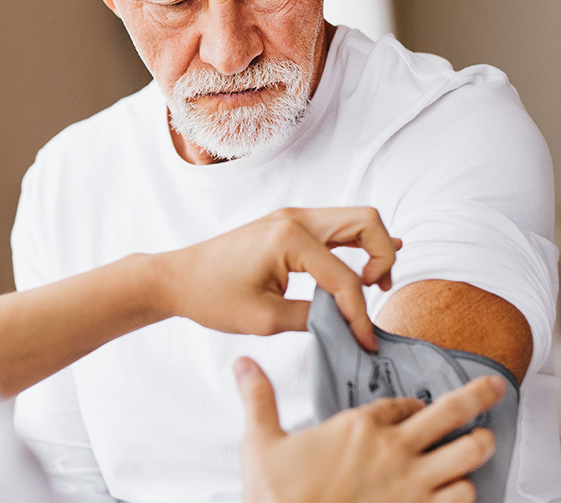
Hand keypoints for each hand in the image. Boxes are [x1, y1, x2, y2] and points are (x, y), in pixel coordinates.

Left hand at [154, 207, 400, 350]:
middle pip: (367, 222)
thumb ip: (313, 318)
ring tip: (375, 283)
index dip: (360, 314)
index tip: (365, 342)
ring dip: (373, 248)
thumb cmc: (211, 296)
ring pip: (355, 220)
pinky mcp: (288, 227)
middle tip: (378, 291)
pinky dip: (357, 244)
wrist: (176, 279)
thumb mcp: (266, 318)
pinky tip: (371, 263)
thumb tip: (346, 324)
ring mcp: (292, 218)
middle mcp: (295, 218)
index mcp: (290, 238)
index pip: (345, 278)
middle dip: (383, 257)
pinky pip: (335, 228)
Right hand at [234, 357, 501, 502]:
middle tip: (497, 388)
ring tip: (482, 444)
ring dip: (477, 450)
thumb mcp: (260, 442)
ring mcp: (413, 484)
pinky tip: (461, 490)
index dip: (413, 404)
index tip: (415, 408)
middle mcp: (394, 449)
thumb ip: (258, 398)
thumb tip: (242, 363)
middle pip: (452, 413)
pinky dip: (466, 492)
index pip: (402, 403)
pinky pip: (463, 498)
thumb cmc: (276, 496)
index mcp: (358, 426)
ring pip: (469, 455)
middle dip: (479, 396)